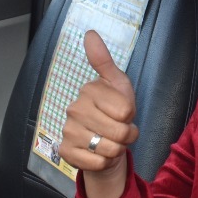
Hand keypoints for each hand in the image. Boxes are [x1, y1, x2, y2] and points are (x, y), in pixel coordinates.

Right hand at [60, 31, 139, 197]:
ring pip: (110, 149)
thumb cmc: (114, 111)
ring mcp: (68, 131)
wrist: (102, 141)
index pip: (126, 110)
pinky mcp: (66, 152)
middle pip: (120, 131)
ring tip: (110, 141)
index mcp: (88, 91)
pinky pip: (97, 163)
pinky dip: (104, 162)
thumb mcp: (117, 84)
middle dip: (126, 135)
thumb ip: (104, 60)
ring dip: (117, 149)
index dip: (131, 116)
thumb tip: (89, 33)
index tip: (123, 113)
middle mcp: (74, 109)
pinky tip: (99, 154)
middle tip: (119, 130)